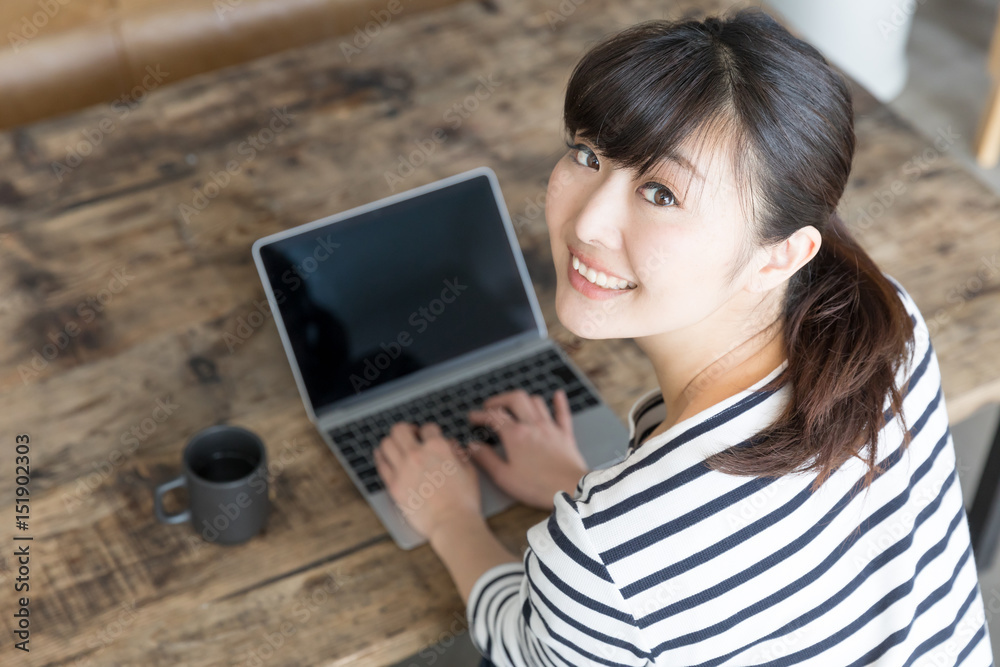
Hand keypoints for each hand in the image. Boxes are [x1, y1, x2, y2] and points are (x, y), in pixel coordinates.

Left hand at [373, 422, 480, 539]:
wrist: (451, 522)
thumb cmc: (464, 500)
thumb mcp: (469, 470)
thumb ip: (458, 452)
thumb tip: (451, 443)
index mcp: (438, 447)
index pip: (427, 427)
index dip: (429, 431)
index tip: (428, 436)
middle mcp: (417, 454)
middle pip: (400, 430)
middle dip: (405, 430)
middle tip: (410, 437)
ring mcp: (402, 469)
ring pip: (386, 443)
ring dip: (392, 442)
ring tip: (396, 447)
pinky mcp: (393, 485)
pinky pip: (381, 465)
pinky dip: (381, 458)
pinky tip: (384, 457)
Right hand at [466, 389, 587, 510]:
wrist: (571, 489)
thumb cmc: (537, 486)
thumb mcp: (504, 477)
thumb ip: (486, 459)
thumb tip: (473, 446)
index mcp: (515, 435)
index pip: (493, 416)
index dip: (480, 415)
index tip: (472, 418)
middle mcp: (532, 425)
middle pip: (515, 399)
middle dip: (500, 399)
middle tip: (490, 407)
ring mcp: (550, 428)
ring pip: (536, 402)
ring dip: (523, 400)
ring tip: (514, 406)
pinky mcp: (565, 435)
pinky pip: (562, 413)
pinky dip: (559, 402)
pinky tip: (557, 395)